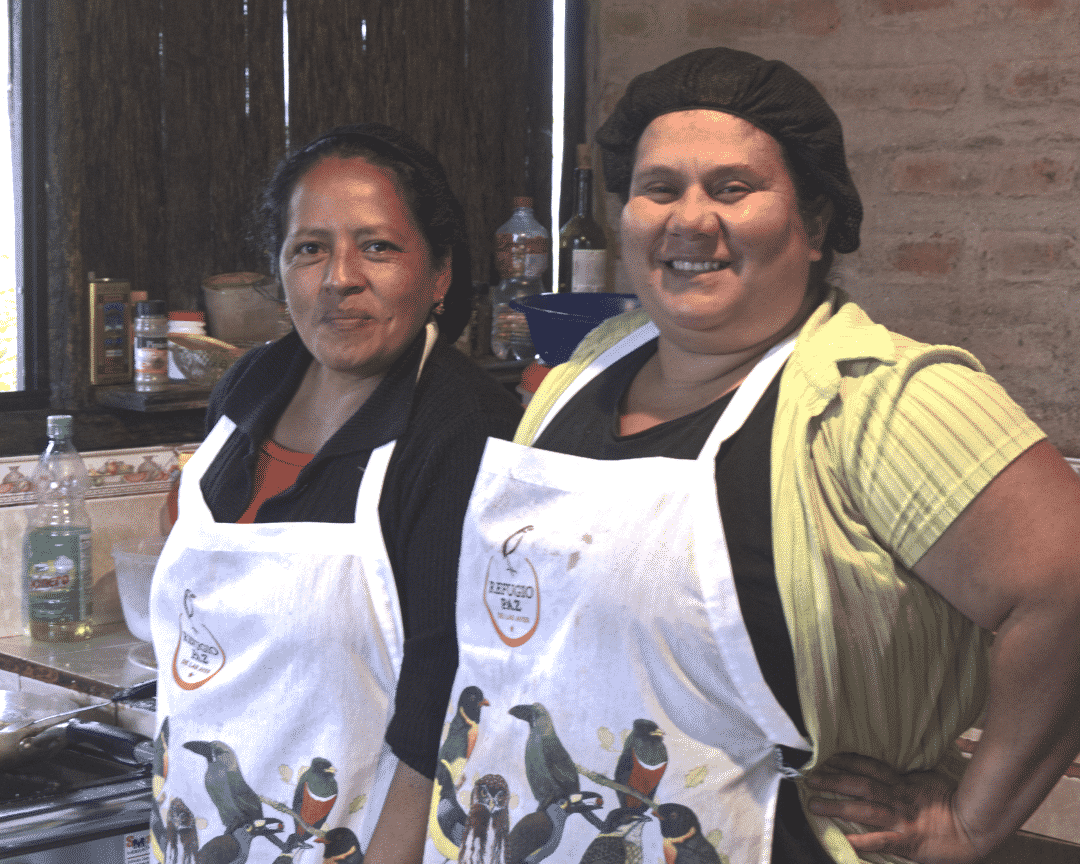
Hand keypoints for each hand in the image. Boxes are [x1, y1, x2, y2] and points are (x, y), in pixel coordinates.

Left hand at [804, 753, 983, 863]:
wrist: (976, 827)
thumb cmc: (954, 803)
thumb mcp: (929, 779)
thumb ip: (908, 775)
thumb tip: (891, 767)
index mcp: (903, 782)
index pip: (870, 766)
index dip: (847, 760)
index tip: (826, 757)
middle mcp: (898, 797)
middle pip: (860, 784)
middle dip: (833, 780)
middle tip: (809, 778)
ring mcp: (901, 819)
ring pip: (864, 809)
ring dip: (837, 806)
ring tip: (813, 804)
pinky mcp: (907, 841)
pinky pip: (881, 841)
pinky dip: (861, 841)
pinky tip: (843, 842)